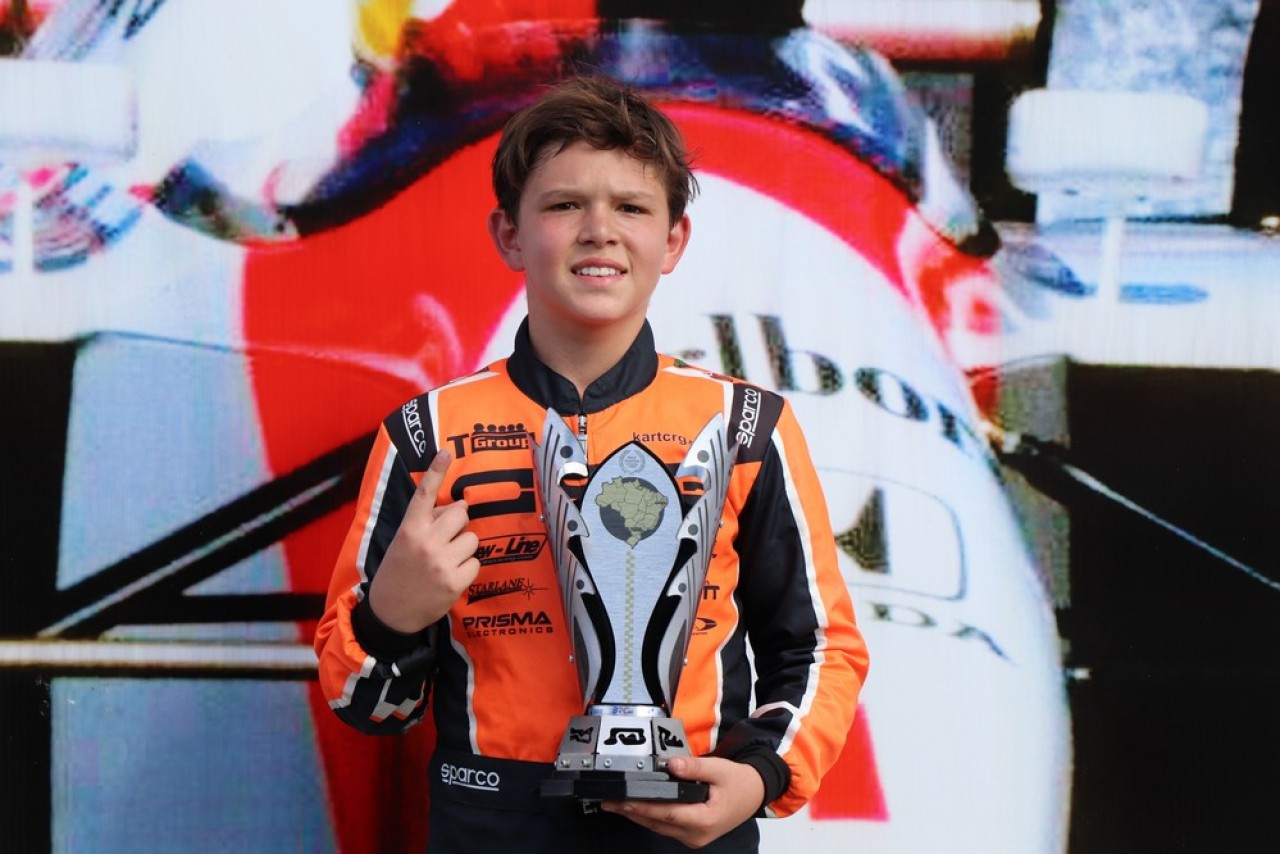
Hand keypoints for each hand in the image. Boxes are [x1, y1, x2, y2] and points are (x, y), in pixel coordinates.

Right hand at [367, 449, 479, 632]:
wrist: (390, 614)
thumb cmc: (399, 572)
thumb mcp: (403, 542)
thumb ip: (428, 523)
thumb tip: (460, 506)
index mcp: (409, 529)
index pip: (424, 495)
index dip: (436, 471)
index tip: (446, 451)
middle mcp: (426, 542)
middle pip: (461, 514)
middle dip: (458, 524)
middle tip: (446, 540)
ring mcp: (442, 562)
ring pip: (472, 538)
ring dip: (464, 547)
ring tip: (446, 561)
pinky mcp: (456, 582)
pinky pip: (476, 563)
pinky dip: (467, 569)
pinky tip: (451, 577)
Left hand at [600, 756, 764, 848]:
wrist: (754, 793)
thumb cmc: (739, 783)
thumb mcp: (720, 769)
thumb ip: (694, 768)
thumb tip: (670, 764)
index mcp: (705, 820)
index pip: (667, 813)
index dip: (643, 806)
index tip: (623, 800)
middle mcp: (697, 834)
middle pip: (658, 823)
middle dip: (632, 811)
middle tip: (608, 801)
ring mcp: (694, 838)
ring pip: (659, 827)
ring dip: (637, 815)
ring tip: (615, 804)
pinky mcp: (691, 835)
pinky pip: (665, 827)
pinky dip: (649, 817)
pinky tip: (636, 807)